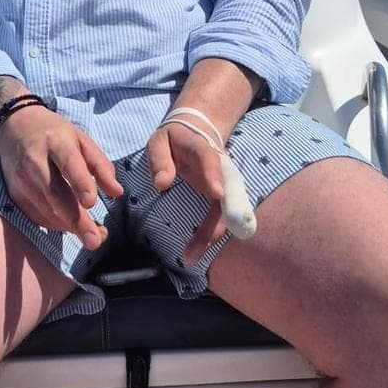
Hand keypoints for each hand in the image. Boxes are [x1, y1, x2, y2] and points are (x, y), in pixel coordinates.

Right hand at [0, 107, 122, 251]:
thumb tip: (117, 193)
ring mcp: (22, 180)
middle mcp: (35, 161)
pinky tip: (72, 225)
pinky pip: (39, 217)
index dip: (80, 183)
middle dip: (75, 220)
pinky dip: (57, 225)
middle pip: (55, 194)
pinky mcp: (15, 195)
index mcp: (56, 142)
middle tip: (94, 240)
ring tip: (94, 235)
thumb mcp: (81, 139)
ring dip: (71, 227)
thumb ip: (100, 166)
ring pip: (48, 210)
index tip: (91, 203)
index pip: (68, 163)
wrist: (14, 129)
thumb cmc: (54, 134)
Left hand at [145, 121, 227, 264]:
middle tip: (205, 242)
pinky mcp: (223, 196)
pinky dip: (209, 235)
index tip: (217, 192)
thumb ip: (160, 159)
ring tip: (191, 257)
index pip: (210, 158)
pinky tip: (195, 252)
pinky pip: (220, 217)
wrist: (198, 130)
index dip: (214, 174)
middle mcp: (220, 166)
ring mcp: (224, 182)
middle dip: (221, 218)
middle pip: (227, 192)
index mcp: (201, 147)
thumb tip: (162, 184)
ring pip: (226, 210)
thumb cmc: (175, 137)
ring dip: (211, 235)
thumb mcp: (160, 140)